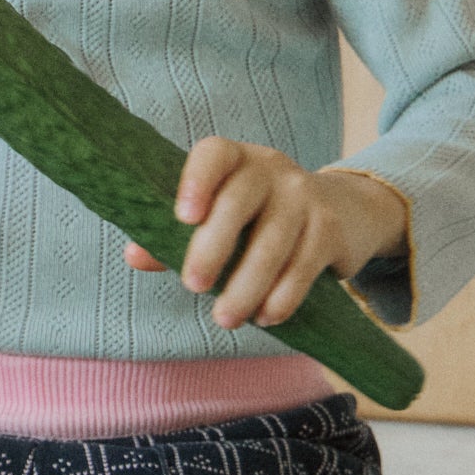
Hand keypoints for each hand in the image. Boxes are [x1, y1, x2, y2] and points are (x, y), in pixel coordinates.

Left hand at [123, 138, 408, 331]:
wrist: (340, 211)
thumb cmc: (256, 216)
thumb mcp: (218, 215)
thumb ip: (172, 235)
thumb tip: (134, 256)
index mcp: (234, 158)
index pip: (213, 155)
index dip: (195, 181)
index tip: (183, 217)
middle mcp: (271, 169)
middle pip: (238, 203)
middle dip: (213, 248)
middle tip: (192, 287)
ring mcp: (304, 195)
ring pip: (273, 242)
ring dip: (247, 286)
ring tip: (226, 319)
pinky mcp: (329, 228)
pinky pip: (304, 264)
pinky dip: (283, 296)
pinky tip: (265, 316)